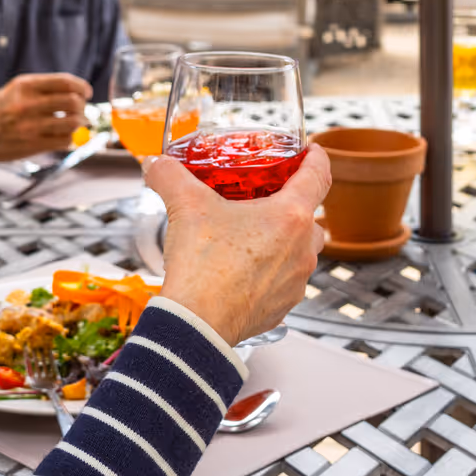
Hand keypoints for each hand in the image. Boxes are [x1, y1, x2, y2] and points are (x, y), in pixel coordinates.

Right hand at [0, 73, 91, 164]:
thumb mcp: (14, 90)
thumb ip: (42, 90)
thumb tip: (74, 94)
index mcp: (25, 85)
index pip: (66, 82)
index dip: (82, 87)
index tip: (86, 92)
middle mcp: (28, 104)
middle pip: (73, 103)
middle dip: (82, 107)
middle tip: (81, 111)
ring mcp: (30, 126)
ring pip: (72, 123)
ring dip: (79, 125)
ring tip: (76, 125)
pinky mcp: (31, 145)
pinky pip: (63, 141)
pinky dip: (69, 140)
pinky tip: (62, 138)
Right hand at [146, 146, 330, 344]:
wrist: (197, 324)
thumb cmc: (203, 268)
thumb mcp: (185, 207)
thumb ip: (170, 176)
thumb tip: (156, 164)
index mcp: (290, 216)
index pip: (319, 176)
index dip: (317, 158)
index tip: (312, 151)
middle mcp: (302, 249)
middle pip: (311, 216)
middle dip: (293, 205)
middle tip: (267, 198)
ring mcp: (296, 281)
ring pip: (300, 251)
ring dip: (282, 241)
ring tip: (250, 236)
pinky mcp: (283, 306)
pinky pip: (284, 280)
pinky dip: (270, 271)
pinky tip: (242, 270)